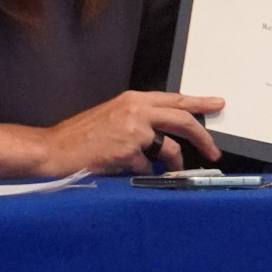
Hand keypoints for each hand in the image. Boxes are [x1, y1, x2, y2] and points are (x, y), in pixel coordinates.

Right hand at [41, 90, 223, 175]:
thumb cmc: (80, 137)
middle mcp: (136, 111)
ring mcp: (133, 131)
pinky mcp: (128, 152)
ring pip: (169, 149)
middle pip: (183, 120)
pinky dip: (142, 172)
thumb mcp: (113, 116)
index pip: (175, 99)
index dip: (200, 102)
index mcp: (133, 100)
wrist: (53, 150)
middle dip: (203, 138)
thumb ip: (140, 119)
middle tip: (213, 151)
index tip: (218, 104)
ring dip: (172, 163)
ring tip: (167, 169)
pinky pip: (147, 167)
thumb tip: (164, 134)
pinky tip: (126, 170)